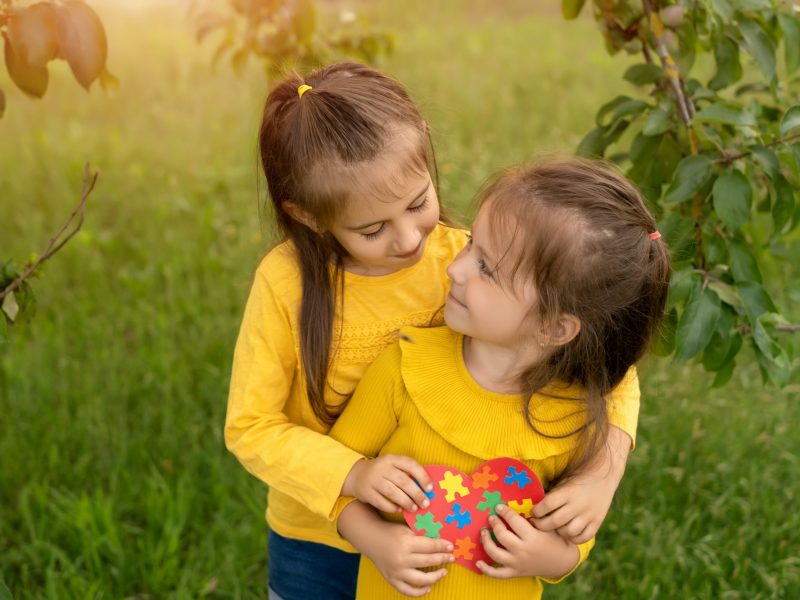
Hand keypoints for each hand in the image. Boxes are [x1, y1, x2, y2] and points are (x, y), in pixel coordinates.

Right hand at [342, 455, 433, 512]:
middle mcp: (382, 467)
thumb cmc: (383, 472)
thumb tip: (427, 488)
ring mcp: (372, 480)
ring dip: (406, 502)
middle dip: (416, 494)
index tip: (430, 488)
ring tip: (414, 508)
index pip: (410, 464)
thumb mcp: (393, 465)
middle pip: (402, 481)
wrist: (356, 475)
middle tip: (426, 503)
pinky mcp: (366, 492)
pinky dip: (392, 507)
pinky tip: (400, 510)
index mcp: (392, 458)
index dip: (422, 476)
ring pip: (392, 492)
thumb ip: (407, 472)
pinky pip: (381, 502)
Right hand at [368, 521, 453, 596]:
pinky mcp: (392, 579)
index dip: (443, 546)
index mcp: (406, 543)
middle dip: (443, 559)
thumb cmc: (391, 532)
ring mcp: (397, 571)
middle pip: (429, 561)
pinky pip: (407, 591)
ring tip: (444, 572)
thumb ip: (422, 536)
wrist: (370, 538)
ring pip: (421, 579)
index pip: (430, 546)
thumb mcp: (407, 529)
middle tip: (452, 558)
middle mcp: (402, 559)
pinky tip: (428, 588)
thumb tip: (441, 543)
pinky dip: (419, 592)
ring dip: (436, 577)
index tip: (451, 547)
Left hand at [476, 504, 578, 579]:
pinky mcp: (515, 572)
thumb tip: (515, 508)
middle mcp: (523, 551)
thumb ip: (533, 517)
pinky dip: (486, 569)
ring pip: (495, 553)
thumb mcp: (547, 526)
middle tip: (491, 517)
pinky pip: (497, 574)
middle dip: (494, 523)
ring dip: (486, 542)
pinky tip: (478, 562)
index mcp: (532, 537)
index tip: (498, 506)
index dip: (504, 512)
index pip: (514, 521)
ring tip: (483, 532)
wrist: (562, 562)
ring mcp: (517, 563)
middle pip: (502, 535)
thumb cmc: (554, 539)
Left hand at [532, 426, 630, 542]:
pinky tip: (568, 533)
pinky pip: (583, 537)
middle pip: (554, 521)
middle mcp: (578, 504)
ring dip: (558, 532)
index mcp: (568, 492)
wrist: (603, 476)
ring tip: (553, 528)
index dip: (536, 511)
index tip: (532, 512)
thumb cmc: (577, 479)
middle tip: (536, 523)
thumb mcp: (563, 483)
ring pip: (568, 531)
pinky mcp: (597, 522)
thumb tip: (531, 506)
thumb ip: (552, 495)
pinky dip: (574, 538)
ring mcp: (588, 515)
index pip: (547, 505)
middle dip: (541, 524)